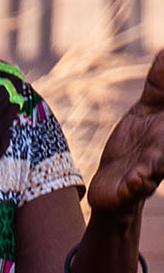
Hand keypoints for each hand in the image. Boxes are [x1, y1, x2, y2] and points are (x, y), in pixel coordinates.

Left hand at [89, 50, 163, 216]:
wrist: (112, 187)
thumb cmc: (135, 146)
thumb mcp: (147, 110)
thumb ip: (159, 84)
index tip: (163, 105)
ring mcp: (149, 171)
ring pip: (159, 166)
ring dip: (158, 163)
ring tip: (154, 162)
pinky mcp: (131, 188)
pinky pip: (136, 188)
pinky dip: (136, 185)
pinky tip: (136, 181)